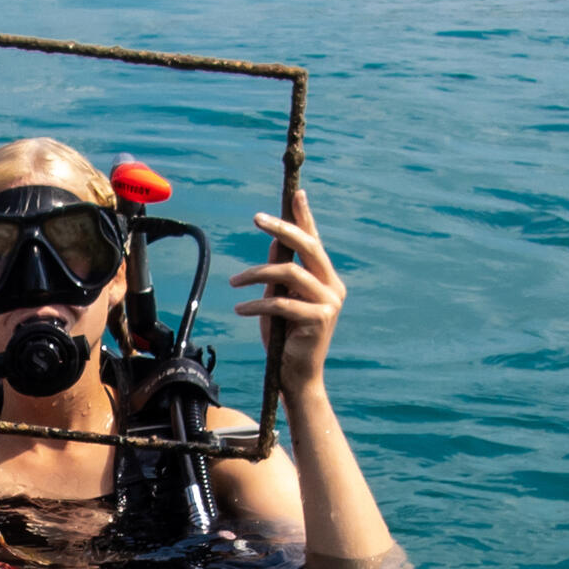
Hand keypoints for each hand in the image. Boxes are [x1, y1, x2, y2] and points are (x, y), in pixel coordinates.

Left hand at [229, 191, 346, 398]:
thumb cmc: (284, 336)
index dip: (306, 215)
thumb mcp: (278, 298)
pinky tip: (240, 308)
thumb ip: (280, 272)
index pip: (315, 240)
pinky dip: (257, 303)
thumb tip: (276, 238)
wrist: (296, 377)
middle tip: (257, 217)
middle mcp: (333, 286)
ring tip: (234, 281)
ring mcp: (330, 302)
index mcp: (325, 278)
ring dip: (257, 273)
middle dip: (283, 227)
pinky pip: (282, 302)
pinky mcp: (320, 319)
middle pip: (309, 247)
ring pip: (291, 273)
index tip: (297, 192)